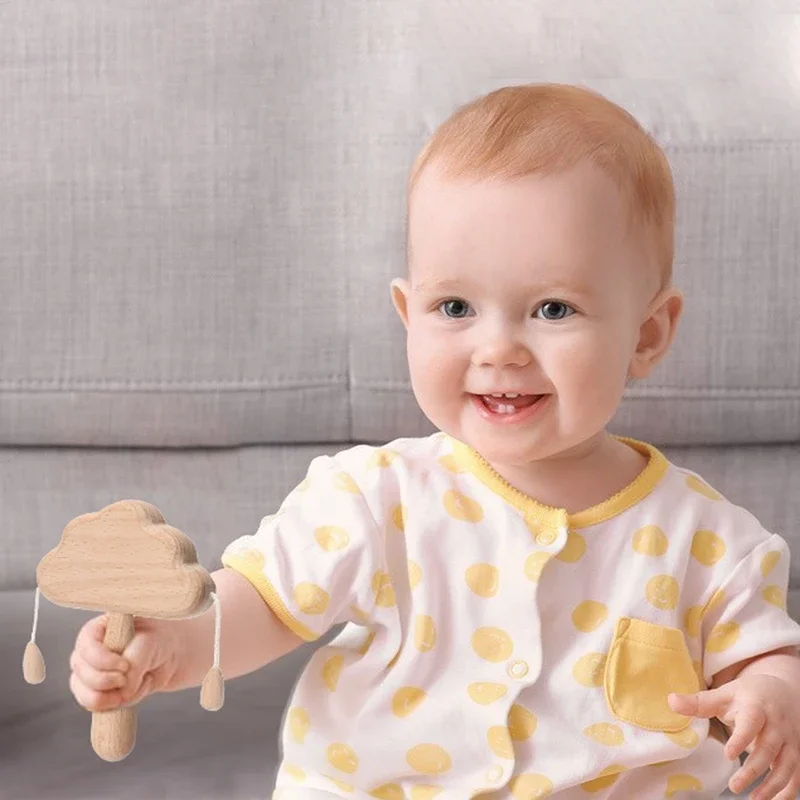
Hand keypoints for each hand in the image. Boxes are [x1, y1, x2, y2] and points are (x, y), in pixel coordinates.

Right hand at [69, 614, 178, 711]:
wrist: (171, 658)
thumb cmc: (159, 640)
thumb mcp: (150, 643)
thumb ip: (135, 662)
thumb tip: (123, 690)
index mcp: (99, 627)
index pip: (86, 645)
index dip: (102, 660)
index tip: (125, 666)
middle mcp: (89, 650)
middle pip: (81, 671)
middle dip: (105, 681)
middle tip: (127, 679)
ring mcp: (90, 671)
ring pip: (84, 692)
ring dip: (111, 696)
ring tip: (136, 685)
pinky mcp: (96, 691)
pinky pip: (96, 706)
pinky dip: (117, 703)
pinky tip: (134, 691)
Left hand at [668, 674, 799, 798]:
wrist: (782, 690)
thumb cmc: (747, 695)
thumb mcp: (724, 694)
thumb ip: (699, 702)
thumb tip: (670, 701)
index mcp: (756, 706)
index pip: (751, 722)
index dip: (741, 738)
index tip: (728, 754)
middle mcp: (776, 725)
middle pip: (768, 749)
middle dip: (752, 769)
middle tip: (733, 786)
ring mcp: (789, 740)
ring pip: (785, 766)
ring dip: (771, 785)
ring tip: (753, 798)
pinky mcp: (797, 754)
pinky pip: (796, 776)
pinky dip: (787, 791)